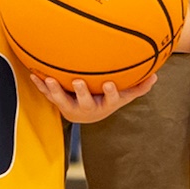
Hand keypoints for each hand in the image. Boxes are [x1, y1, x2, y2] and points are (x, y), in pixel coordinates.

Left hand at [31, 71, 147, 125]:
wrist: (86, 114)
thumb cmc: (106, 100)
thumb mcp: (124, 96)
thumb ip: (138, 87)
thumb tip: (156, 76)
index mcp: (103, 105)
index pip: (110, 100)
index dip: (110, 93)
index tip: (110, 84)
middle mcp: (87, 108)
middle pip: (84, 102)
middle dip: (81, 92)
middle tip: (78, 81)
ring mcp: (71, 107)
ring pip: (62, 101)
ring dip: (55, 91)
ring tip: (49, 79)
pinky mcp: (58, 103)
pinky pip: (48, 95)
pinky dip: (41, 86)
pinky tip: (33, 74)